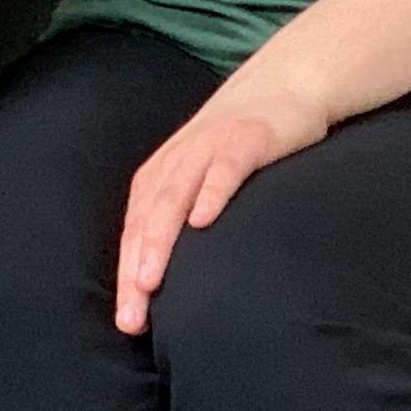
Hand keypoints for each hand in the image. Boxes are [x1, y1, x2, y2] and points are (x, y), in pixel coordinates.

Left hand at [113, 65, 338, 335]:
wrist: (283, 87)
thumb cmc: (237, 148)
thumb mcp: (201, 181)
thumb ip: (185, 221)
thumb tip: (174, 283)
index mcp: (158, 180)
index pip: (134, 234)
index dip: (126, 278)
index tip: (127, 323)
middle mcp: (175, 165)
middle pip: (146, 223)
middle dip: (135, 270)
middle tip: (132, 314)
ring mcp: (207, 150)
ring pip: (174, 198)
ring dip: (159, 239)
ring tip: (150, 280)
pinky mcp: (245, 140)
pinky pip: (224, 169)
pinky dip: (211, 193)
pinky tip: (203, 221)